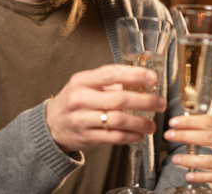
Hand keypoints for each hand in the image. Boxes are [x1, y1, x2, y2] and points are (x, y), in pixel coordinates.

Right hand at [46, 64, 166, 150]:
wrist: (51, 125)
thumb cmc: (75, 101)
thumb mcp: (86, 85)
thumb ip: (110, 82)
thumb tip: (143, 80)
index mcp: (82, 80)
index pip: (111, 74)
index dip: (134, 75)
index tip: (153, 78)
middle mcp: (80, 98)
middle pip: (119, 99)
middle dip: (145, 101)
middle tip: (160, 103)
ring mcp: (82, 119)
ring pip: (118, 120)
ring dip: (140, 122)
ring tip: (152, 124)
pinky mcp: (86, 137)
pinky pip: (114, 137)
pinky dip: (130, 136)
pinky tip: (140, 135)